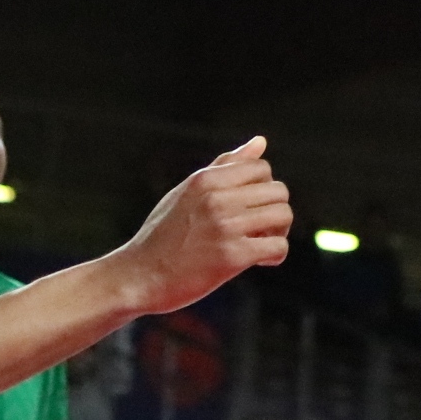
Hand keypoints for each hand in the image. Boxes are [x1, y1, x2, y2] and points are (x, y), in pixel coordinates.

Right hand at [115, 137, 291, 310]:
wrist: (137, 277)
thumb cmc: (163, 235)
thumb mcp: (188, 191)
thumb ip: (225, 166)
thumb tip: (261, 142)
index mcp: (206, 179)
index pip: (262, 167)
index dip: (263, 189)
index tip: (251, 209)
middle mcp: (217, 198)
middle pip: (278, 191)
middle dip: (274, 210)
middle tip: (259, 230)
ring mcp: (225, 226)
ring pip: (283, 215)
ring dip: (278, 232)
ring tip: (261, 243)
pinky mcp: (231, 256)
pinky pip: (278, 246)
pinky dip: (276, 254)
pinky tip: (260, 261)